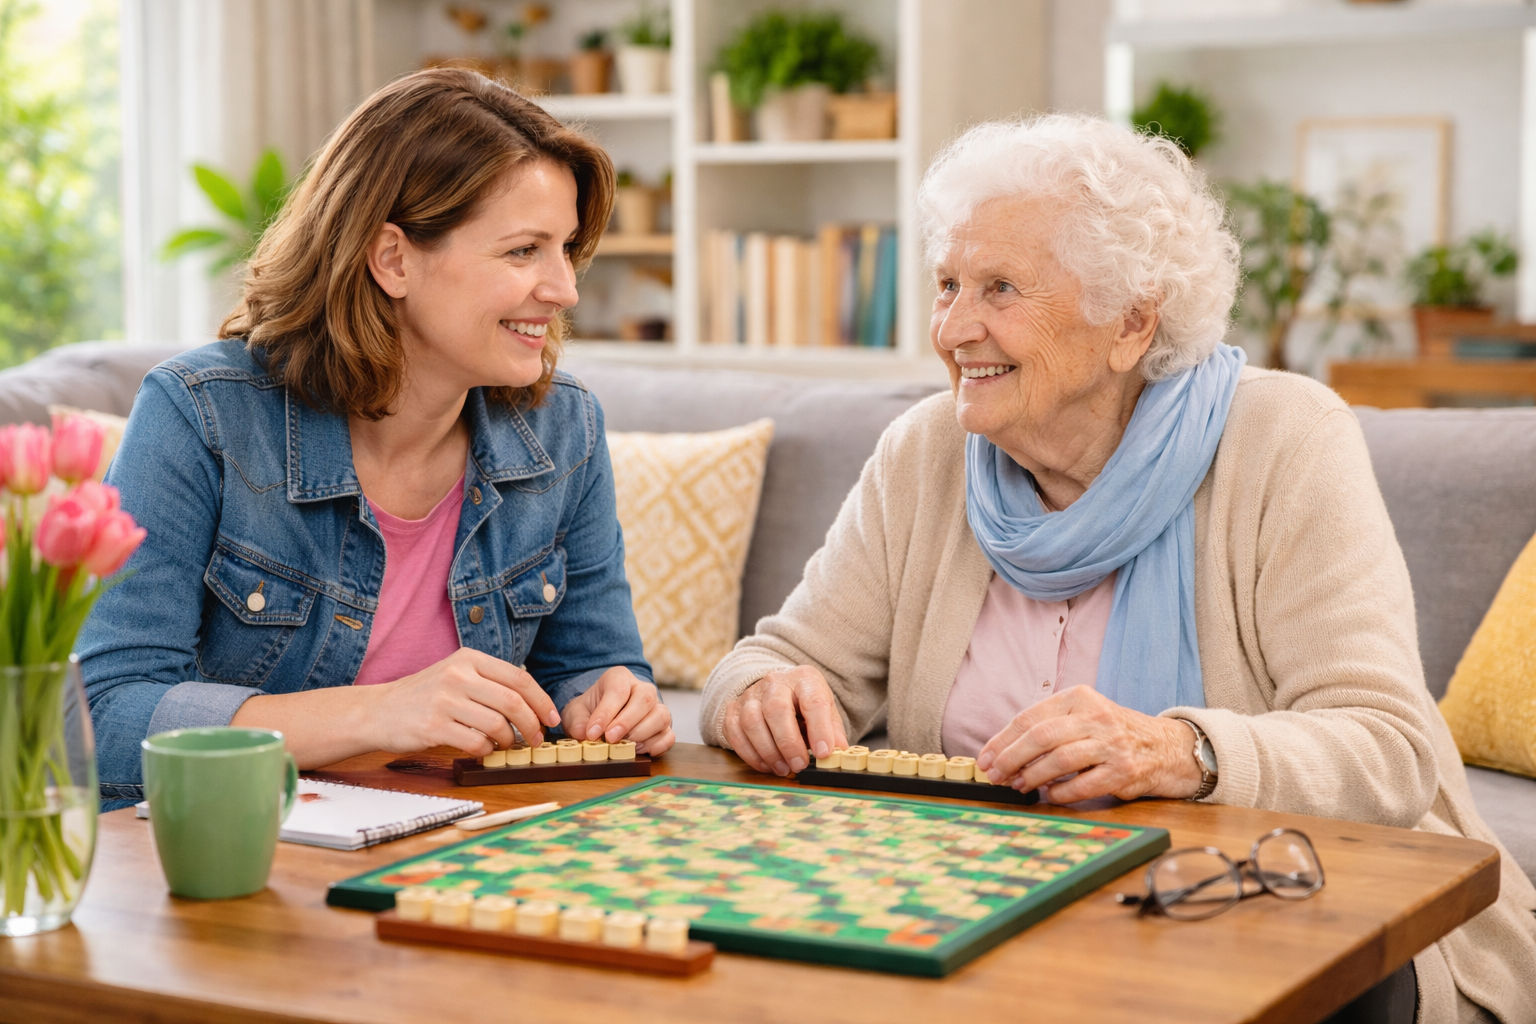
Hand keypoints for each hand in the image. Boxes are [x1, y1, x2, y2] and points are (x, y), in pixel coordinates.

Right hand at [372, 648, 560, 755]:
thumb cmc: (423, 696)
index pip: (519, 678)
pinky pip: (475, 743)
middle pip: (513, 702)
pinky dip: (486, 751)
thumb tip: (532, 701)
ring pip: (497, 724)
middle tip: (536, 739)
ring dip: (509, 740)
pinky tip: (483, 750)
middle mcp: (458, 675)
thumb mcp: (455, 673)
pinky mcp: (433, 727)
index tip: (552, 718)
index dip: (542, 700)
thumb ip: (488, 680)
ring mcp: (444, 700)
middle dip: (532, 724)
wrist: (376, 711)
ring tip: (506, 744)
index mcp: (468, 658)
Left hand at [560, 667, 674, 756]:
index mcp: (619, 678)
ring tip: (625, 746)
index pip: (618, 690)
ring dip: (643, 734)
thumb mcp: (577, 711)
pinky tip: (640, 750)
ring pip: (662, 716)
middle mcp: (643, 689)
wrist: (606, 715)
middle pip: (645, 699)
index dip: (606, 713)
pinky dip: (657, 746)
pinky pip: (669, 736)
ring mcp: (657, 707)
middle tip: (610, 739)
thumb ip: (577, 721)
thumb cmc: (592, 710)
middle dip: (627, 722)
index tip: (592, 733)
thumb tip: (583, 734)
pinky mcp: (665, 727)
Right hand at [721, 666, 847, 775]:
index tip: (824, 753)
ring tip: (784, 769)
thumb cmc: (804, 704)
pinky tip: (766, 765)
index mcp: (805, 679)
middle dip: (788, 742)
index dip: (820, 729)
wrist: (777, 690)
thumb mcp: (825, 712)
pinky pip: (735, 732)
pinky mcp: (733, 709)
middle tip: (799, 765)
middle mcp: (775, 682)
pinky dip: (750, 754)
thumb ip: (833, 732)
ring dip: (768, 751)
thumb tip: (838, 752)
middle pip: (776, 709)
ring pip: (752, 721)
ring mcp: (751, 694)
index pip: (813, 701)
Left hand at [975, 687, 1200, 802]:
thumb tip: (1003, 753)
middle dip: (1010, 759)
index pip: (1030, 717)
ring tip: (1019, 785)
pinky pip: (1082, 785)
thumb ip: (1049, 727)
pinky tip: (1050, 794)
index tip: (985, 758)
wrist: (1166, 747)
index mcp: (1079, 698)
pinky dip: (1060, 792)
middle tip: (995, 775)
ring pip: (1059, 760)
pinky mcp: (1124, 771)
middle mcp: (1095, 717)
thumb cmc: (1112, 733)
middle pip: (1041, 737)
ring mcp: (1111, 744)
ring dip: (1032, 777)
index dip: (1002, 740)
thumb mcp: (1083, 716)